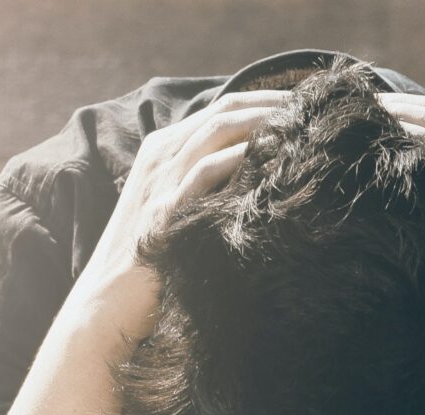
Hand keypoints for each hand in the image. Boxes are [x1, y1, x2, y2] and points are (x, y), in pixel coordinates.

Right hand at [76, 90, 289, 325]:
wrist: (107, 303)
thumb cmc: (153, 262)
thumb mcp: (180, 210)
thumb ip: (211, 187)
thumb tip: (263, 177)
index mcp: (164, 150)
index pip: (223, 108)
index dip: (268, 101)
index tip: (308, 107)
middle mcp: (160, 157)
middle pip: (225, 111)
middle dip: (275, 105)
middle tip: (316, 111)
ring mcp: (159, 181)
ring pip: (217, 132)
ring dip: (264, 124)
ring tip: (303, 128)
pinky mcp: (163, 211)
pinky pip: (205, 172)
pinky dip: (240, 159)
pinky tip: (272, 159)